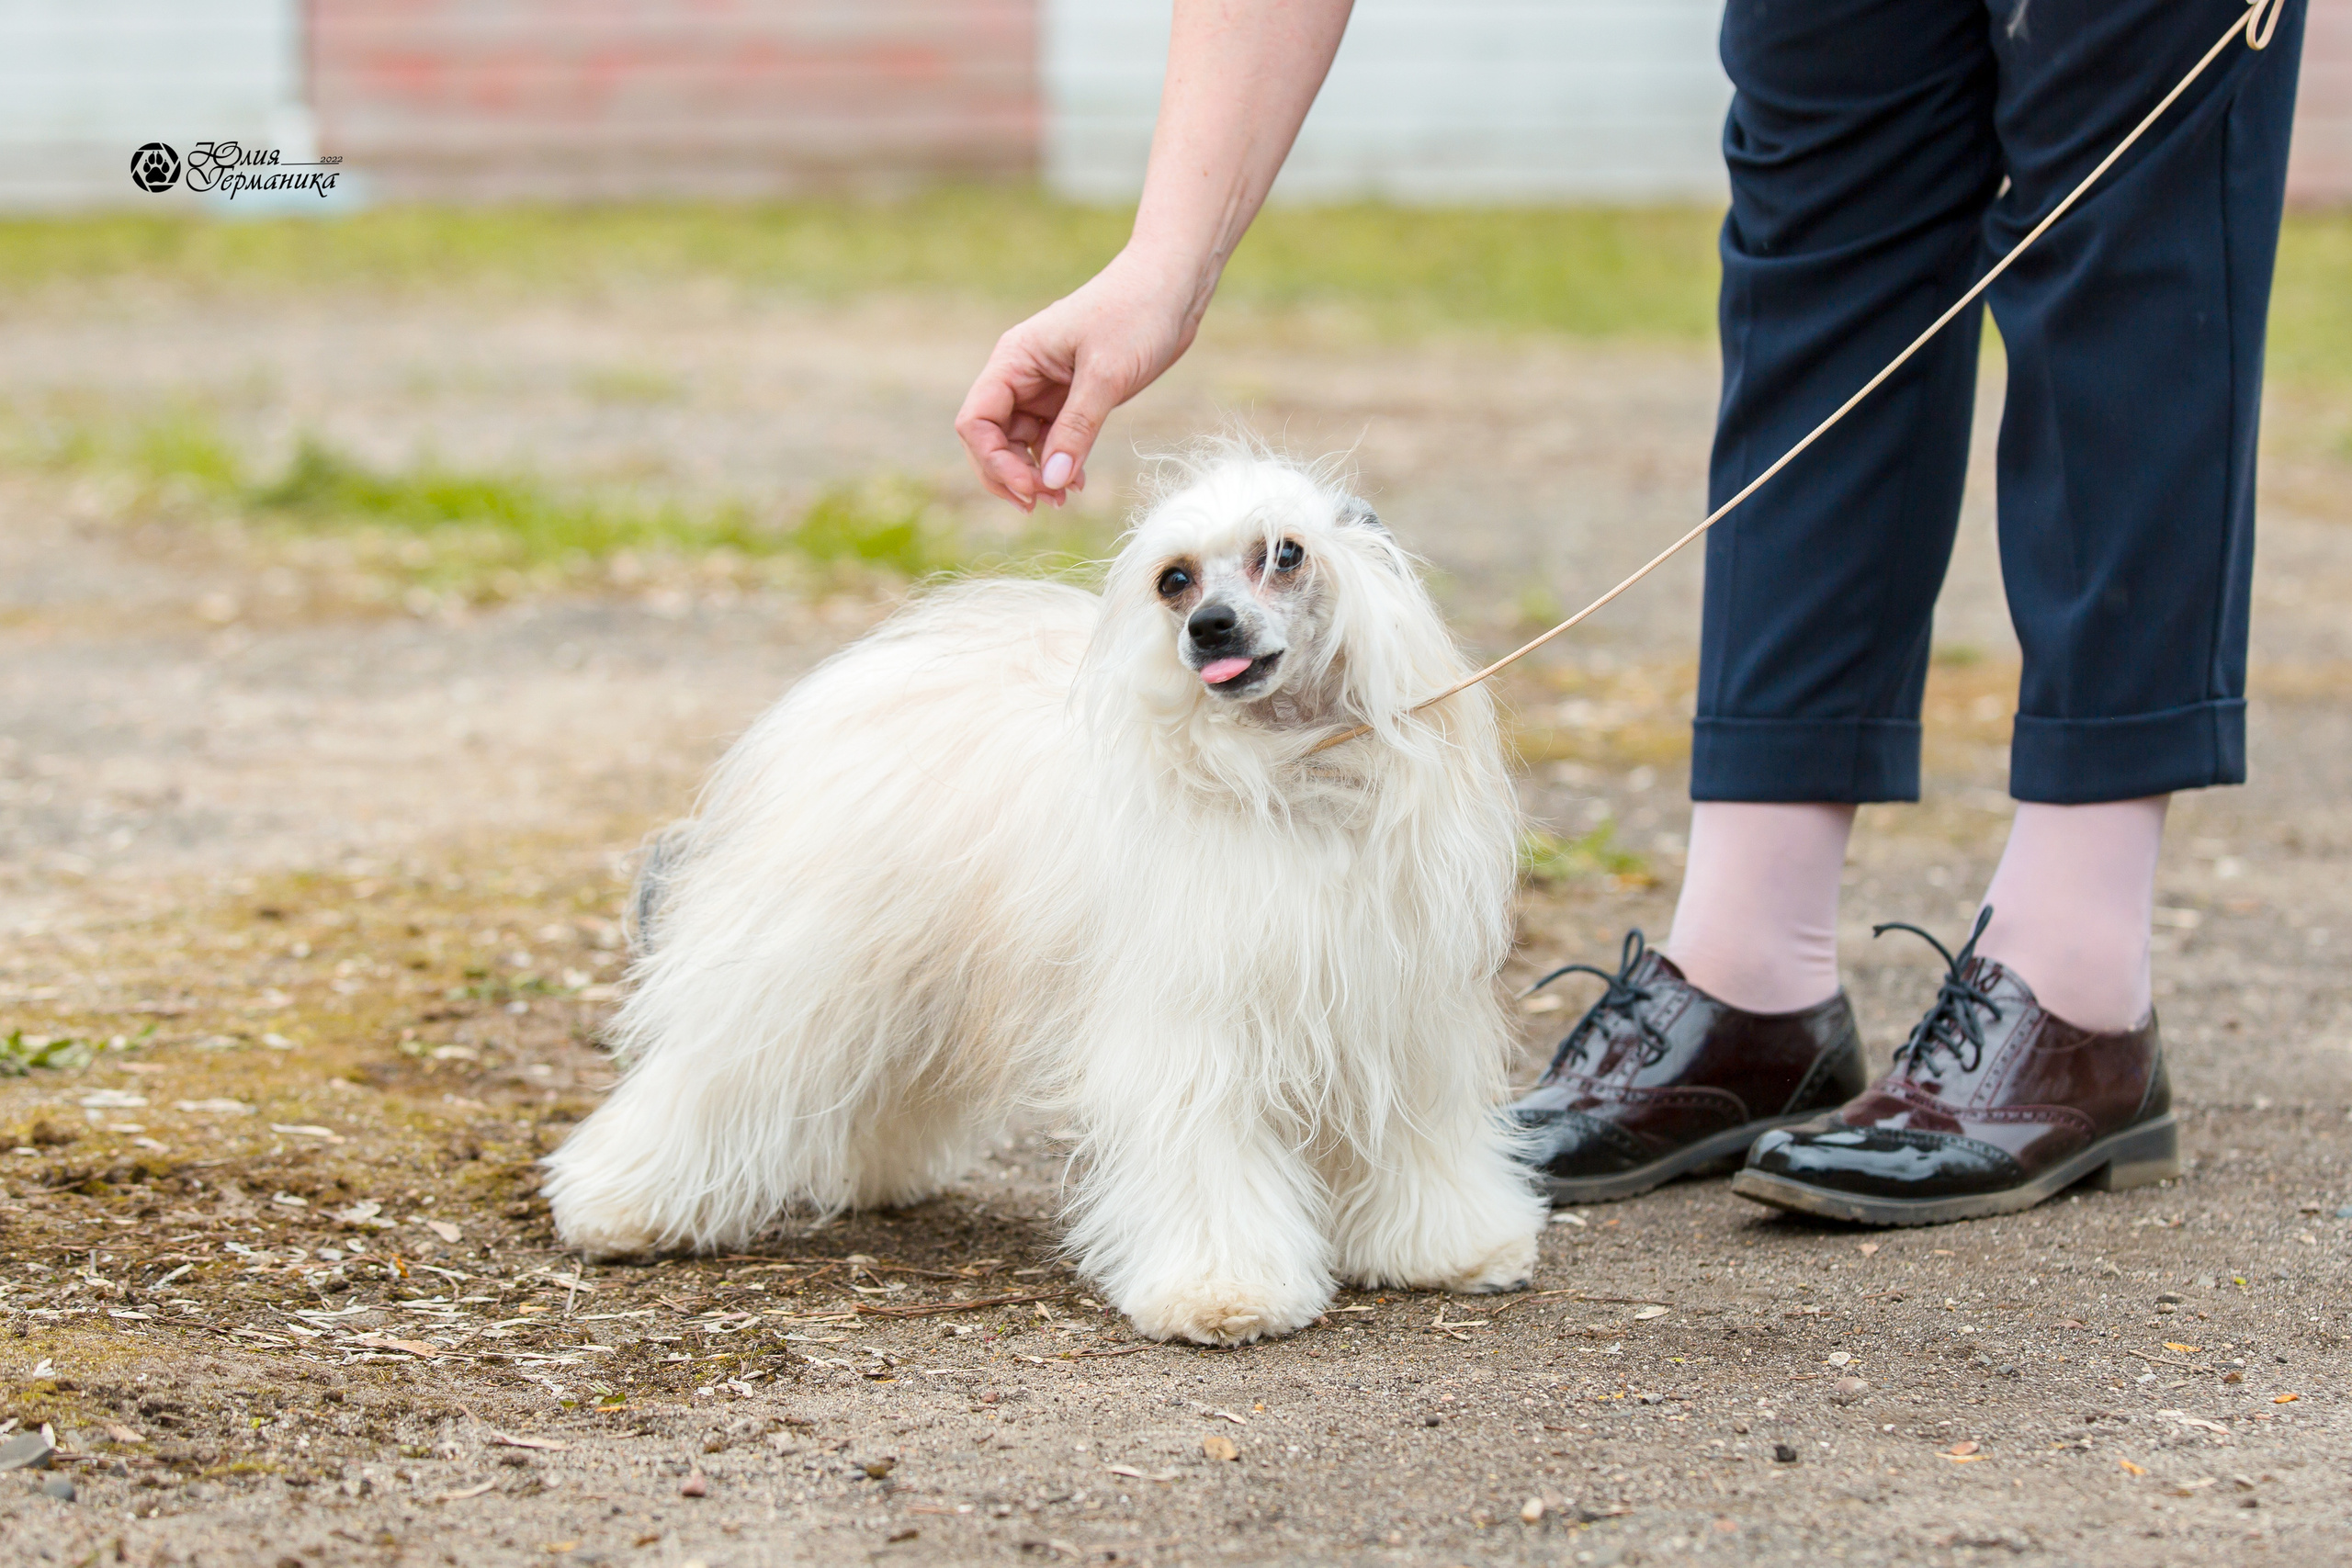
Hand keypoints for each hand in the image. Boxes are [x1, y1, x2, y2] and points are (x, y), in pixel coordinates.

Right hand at [955, 254, 1201, 509]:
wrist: (1172, 288)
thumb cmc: (1136, 314)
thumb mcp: (1106, 375)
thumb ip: (1076, 429)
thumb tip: (1050, 482)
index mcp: (1014, 360)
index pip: (976, 422)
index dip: (994, 462)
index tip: (1032, 488)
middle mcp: (1021, 375)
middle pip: (990, 439)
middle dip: (1010, 474)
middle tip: (1044, 503)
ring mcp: (1044, 387)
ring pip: (1019, 443)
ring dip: (1036, 474)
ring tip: (1064, 499)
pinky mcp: (1071, 397)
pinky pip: (1051, 439)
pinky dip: (1059, 463)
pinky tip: (1078, 482)